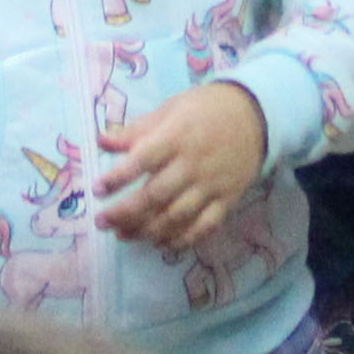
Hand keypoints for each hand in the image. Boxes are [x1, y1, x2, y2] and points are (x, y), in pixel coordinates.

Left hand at [93, 86, 267, 252]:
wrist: (256, 115)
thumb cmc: (205, 109)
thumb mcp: (170, 109)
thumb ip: (136, 130)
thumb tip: (101, 141)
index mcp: (176, 137)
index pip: (142, 160)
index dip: (117, 178)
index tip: (97, 189)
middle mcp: (192, 164)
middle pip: (156, 196)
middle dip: (125, 213)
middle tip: (102, 222)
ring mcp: (211, 185)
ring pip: (176, 217)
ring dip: (147, 231)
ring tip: (123, 235)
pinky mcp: (227, 200)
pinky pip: (204, 227)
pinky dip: (182, 240)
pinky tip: (161, 244)